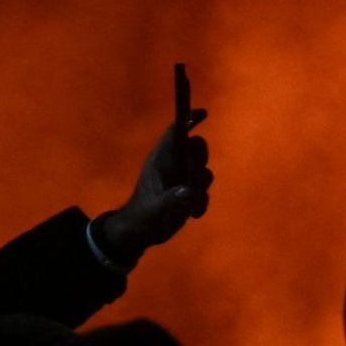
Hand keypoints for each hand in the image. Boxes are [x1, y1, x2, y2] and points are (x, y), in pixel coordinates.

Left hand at [95, 66, 213, 260]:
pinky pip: (204, 191)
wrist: (140, 233)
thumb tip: (188, 191)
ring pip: (204, 171)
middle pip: (196, 147)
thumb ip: (170, 200)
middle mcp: (173, 165)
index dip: (188, 119)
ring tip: (190, 205)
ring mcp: (182, 179)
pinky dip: (201, 202)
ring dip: (201, 188)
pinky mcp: (189, 193)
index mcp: (161, 160)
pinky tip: (192, 214)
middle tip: (195, 177)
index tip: (203, 113)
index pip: (176, 132)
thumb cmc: (142, 216)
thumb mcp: (154, 209)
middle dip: (200, 158)